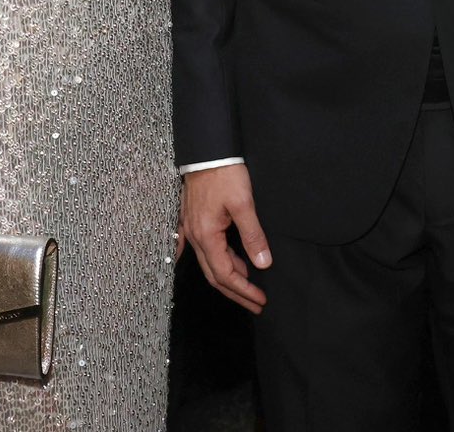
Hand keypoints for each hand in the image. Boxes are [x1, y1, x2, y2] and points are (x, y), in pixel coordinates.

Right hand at [178, 163, 271, 312]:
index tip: (260, 300)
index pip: (225, 274)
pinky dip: (211, 262)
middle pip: (214, 274)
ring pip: (208, 262)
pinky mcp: (191, 220)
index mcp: (206, 236)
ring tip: (248, 284)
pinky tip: (213, 266)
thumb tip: (263, 263)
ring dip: (227, 276)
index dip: (244, 290)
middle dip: (236, 291)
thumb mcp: (243, 204)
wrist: (206, 151)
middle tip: (256, 303)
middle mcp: (194, 236)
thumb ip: (252, 235)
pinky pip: (198, 249)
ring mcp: (190, 229)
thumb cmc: (224, 174)